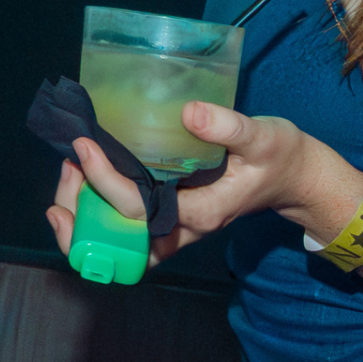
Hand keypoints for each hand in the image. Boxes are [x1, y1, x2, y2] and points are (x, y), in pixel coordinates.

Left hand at [46, 103, 327, 270]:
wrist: (294, 178)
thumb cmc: (280, 156)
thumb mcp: (264, 136)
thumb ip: (229, 127)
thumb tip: (189, 112)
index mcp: (203, 212)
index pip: (140, 209)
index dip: (105, 181)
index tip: (85, 147)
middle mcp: (185, 229)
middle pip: (119, 241)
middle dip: (82, 207)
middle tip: (70, 165)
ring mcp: (178, 231)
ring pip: (119, 249)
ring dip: (85, 225)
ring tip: (68, 180)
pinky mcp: (173, 223)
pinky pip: (127, 240)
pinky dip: (99, 226)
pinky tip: (81, 196)